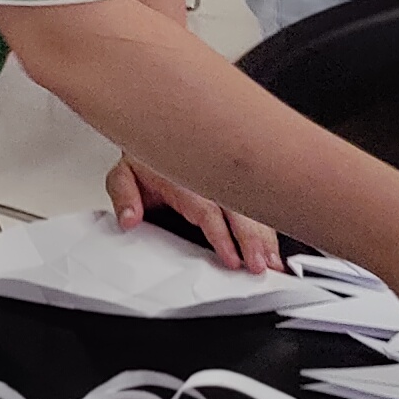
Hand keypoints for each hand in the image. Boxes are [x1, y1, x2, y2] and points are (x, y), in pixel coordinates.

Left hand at [107, 152, 282, 274]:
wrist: (158, 133)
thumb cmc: (146, 159)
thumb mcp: (124, 175)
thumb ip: (124, 196)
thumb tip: (129, 218)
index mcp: (184, 180)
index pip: (207, 211)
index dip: (221, 236)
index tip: (233, 258)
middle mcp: (209, 180)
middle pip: (238, 211)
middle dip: (252, 240)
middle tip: (261, 265)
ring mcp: (224, 184)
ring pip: (251, 209)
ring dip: (265, 236)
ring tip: (274, 262)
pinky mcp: (233, 188)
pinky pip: (254, 207)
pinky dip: (266, 229)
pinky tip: (274, 248)